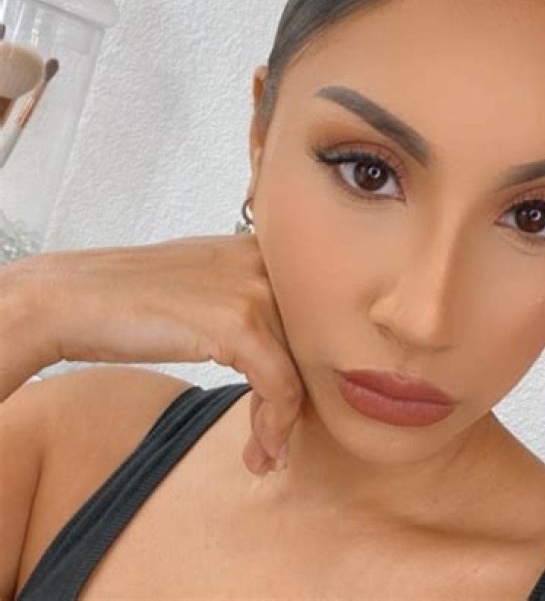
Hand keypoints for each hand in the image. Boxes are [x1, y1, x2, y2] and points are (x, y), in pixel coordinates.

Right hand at [7, 234, 305, 475]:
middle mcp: (269, 263)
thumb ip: (253, 304)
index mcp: (265, 249)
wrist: (74, 298)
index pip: (314, 316)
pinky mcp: (241, 323)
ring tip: (263, 452)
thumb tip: (287, 350)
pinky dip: (274, 426)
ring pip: (302, 369)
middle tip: (274, 437)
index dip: (307, 367)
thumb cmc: (136, 298)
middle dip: (297, 399)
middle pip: (313, 344)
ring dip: (283, 422)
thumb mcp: (209, 286)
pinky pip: (281, 387)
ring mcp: (257, 290)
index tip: (287, 405)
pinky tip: (260, 450)